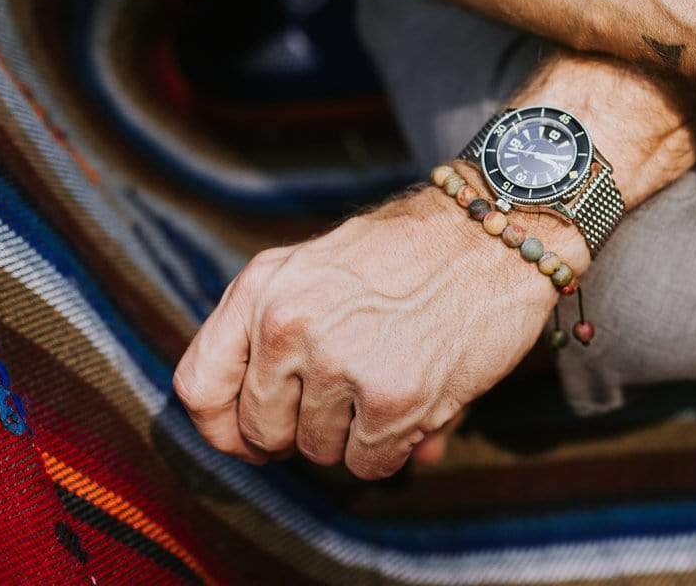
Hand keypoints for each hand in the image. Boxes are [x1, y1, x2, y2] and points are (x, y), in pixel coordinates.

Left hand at [172, 176, 580, 478]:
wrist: (496, 232)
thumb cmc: (414, 253)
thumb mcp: (321, 268)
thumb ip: (277, 338)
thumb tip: (252, 446)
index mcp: (264, 287)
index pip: (199, 387)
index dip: (222, 426)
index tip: (254, 436)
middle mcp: (288, 324)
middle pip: (259, 431)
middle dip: (300, 431)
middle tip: (344, 405)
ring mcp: (338, 363)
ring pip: (317, 451)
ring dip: (354, 435)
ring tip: (392, 381)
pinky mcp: (391, 398)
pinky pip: (368, 463)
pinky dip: (394, 448)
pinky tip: (418, 403)